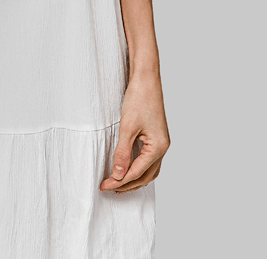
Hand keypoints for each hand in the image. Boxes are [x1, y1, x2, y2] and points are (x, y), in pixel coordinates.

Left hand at [99, 70, 170, 192]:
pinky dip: (138, 167)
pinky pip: (148, 159)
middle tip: (108, 187)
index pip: (136, 172)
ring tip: (117, 183)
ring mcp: (161, 142)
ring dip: (134, 178)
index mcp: (158, 147)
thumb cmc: (139, 98)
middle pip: (145, 176)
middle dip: (127, 184)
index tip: (104, 186)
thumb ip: (122, 152)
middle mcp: (163, 148)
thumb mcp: (127, 127)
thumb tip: (117, 174)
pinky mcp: (156, 136)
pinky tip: (127, 167)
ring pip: (149, 170)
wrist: (146, 78)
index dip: (118, 181)